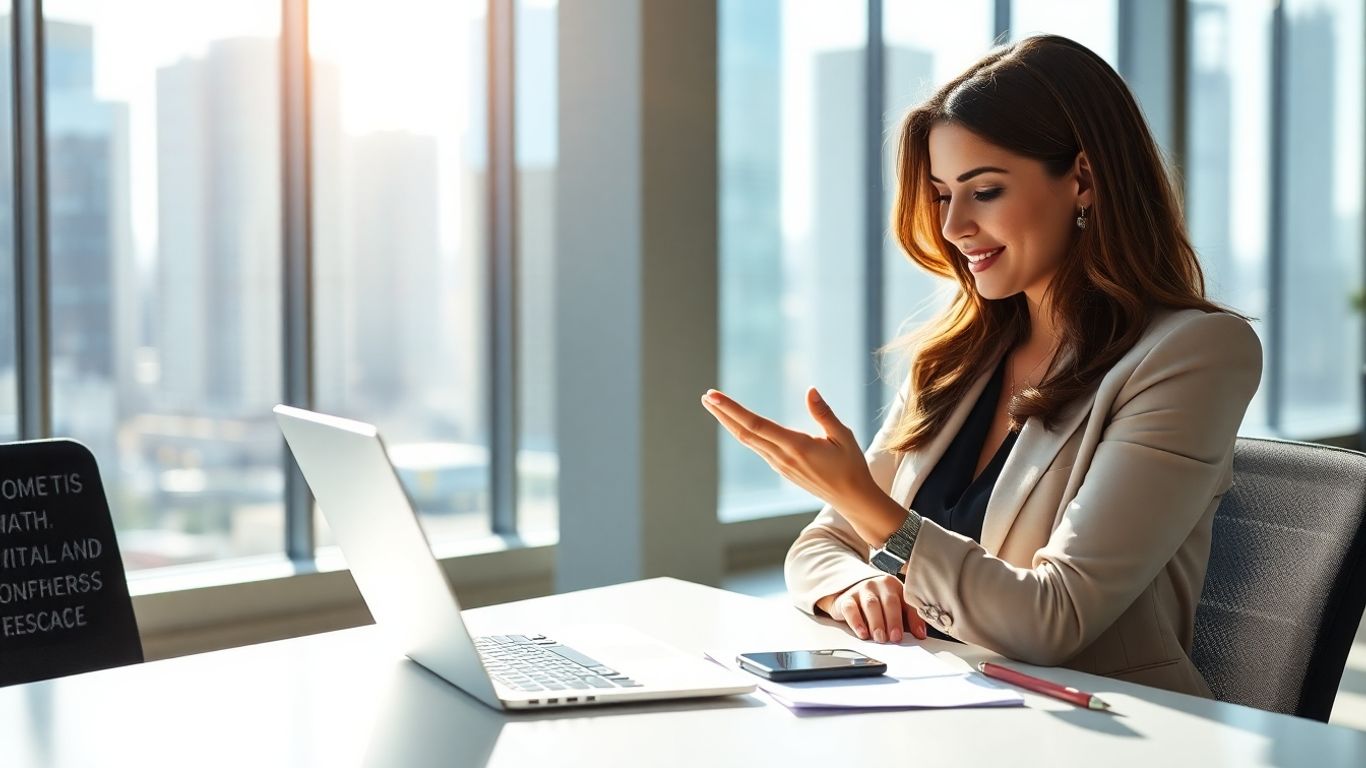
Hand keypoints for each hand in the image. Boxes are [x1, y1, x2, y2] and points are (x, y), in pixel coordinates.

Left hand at [700, 387, 879, 516]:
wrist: (851, 498)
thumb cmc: (851, 465)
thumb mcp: (843, 436)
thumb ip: (824, 413)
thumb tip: (810, 390)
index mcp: (796, 446)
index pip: (756, 424)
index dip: (732, 410)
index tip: (714, 397)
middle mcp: (782, 457)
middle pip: (744, 433)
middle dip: (723, 414)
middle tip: (706, 396)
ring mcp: (780, 465)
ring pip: (748, 441)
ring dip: (730, 423)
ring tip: (715, 406)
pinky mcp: (782, 469)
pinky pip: (757, 448)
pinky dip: (744, 433)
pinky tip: (738, 424)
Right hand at [816, 576, 927, 642]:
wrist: (849, 591)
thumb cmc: (877, 603)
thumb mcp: (894, 608)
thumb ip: (906, 620)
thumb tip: (920, 635)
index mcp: (895, 587)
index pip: (908, 603)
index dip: (914, 619)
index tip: (919, 635)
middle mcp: (880, 585)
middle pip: (890, 602)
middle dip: (894, 621)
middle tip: (895, 638)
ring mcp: (862, 590)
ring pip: (871, 605)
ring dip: (877, 623)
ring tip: (880, 638)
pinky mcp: (846, 599)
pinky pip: (851, 609)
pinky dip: (857, 622)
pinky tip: (862, 633)